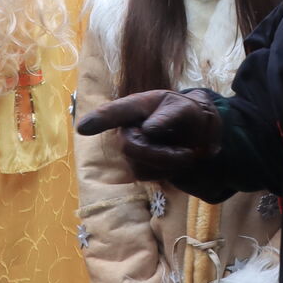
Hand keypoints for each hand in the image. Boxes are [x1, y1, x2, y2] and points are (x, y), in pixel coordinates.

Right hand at [77, 90, 221, 179]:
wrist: (200, 136)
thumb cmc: (189, 115)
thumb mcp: (187, 109)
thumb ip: (170, 116)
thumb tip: (148, 129)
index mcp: (136, 107)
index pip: (113, 113)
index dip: (98, 120)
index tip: (82, 128)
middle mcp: (128, 127)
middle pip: (129, 147)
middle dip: (160, 154)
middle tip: (187, 153)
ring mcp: (131, 149)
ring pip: (139, 165)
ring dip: (169, 163)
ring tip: (186, 153)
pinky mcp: (138, 167)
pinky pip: (148, 176)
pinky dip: (167, 171)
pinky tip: (176, 161)